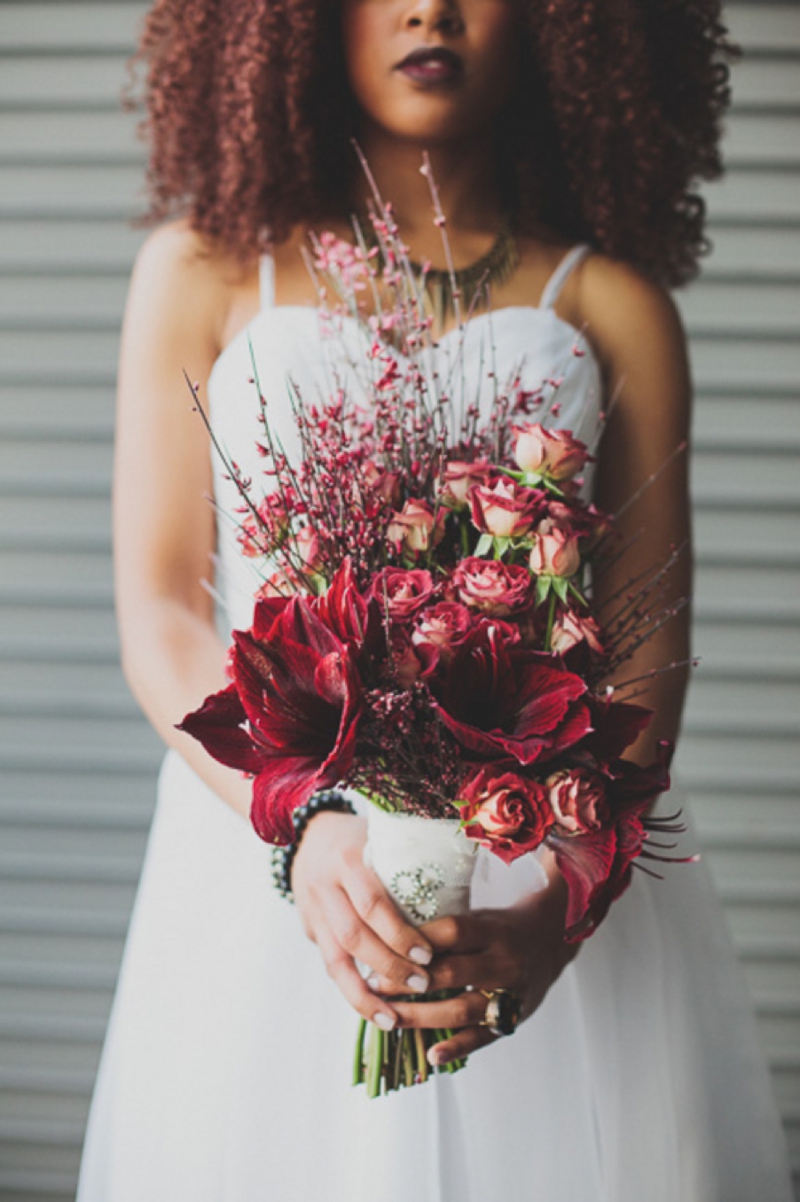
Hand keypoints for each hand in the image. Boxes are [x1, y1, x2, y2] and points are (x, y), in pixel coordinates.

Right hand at [290, 810, 434, 1031]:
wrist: (310, 835)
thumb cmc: (363, 838)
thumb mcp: (383, 839)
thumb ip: (411, 865)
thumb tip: (462, 897)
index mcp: (348, 860)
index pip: (372, 904)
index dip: (400, 933)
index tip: (429, 954)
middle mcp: (325, 886)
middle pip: (354, 936)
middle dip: (390, 965)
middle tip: (424, 984)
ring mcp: (312, 910)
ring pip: (335, 960)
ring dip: (365, 993)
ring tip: (393, 1019)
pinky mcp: (309, 928)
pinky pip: (330, 964)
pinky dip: (352, 990)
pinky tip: (374, 1011)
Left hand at [371, 859, 578, 1065]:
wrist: (551, 941)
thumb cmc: (499, 928)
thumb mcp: (477, 916)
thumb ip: (444, 929)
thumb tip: (389, 938)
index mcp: (493, 930)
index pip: (452, 932)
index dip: (417, 942)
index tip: (380, 949)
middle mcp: (504, 962)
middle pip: (452, 974)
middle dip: (408, 983)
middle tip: (372, 986)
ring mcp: (510, 993)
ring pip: (462, 1009)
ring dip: (421, 1017)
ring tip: (388, 1018)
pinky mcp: (512, 1019)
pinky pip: (482, 1037)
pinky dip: (456, 1048)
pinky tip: (431, 1055)